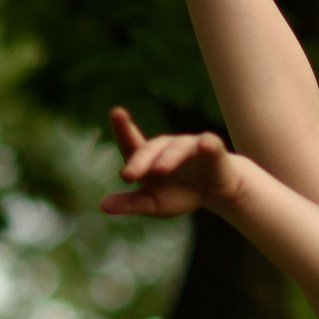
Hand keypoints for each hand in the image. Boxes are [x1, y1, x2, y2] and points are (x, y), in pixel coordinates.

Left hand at [100, 106, 245, 219]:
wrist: (215, 192)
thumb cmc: (180, 193)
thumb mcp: (153, 203)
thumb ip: (130, 204)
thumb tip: (102, 206)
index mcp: (147, 157)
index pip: (131, 141)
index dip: (123, 128)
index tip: (116, 112)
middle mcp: (165, 147)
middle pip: (150, 149)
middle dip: (139, 161)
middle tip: (128, 176)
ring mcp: (189, 146)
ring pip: (177, 148)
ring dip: (169, 158)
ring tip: (160, 170)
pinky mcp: (212, 149)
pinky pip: (209, 144)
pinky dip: (207, 145)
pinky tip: (205, 146)